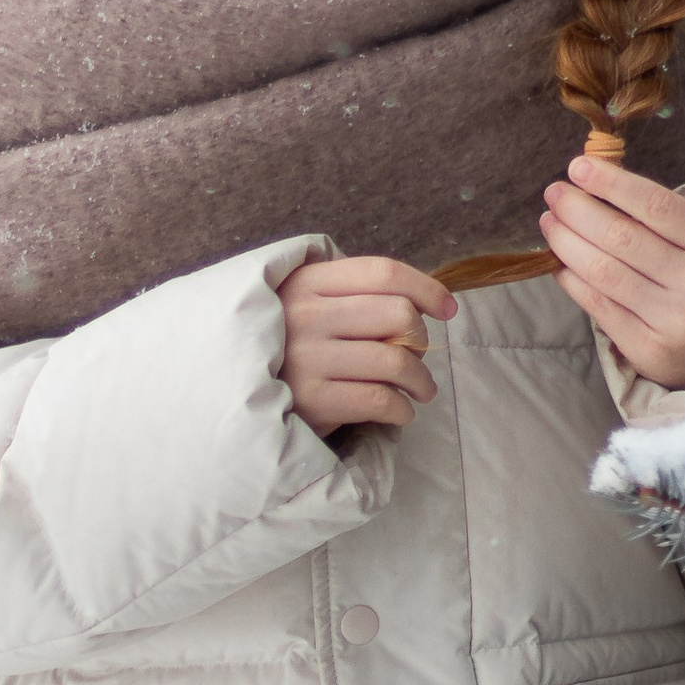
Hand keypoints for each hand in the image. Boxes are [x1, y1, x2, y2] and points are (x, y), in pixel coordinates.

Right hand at [278, 255, 457, 435]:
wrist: (236, 394)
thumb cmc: (289, 345)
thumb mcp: (308, 303)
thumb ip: (354, 294)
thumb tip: (429, 302)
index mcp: (307, 281)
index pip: (383, 272)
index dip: (426, 288)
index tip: (447, 310)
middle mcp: (306, 315)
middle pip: (398, 314)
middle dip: (420, 340)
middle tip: (417, 356)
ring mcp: (307, 358)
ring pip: (396, 361)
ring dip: (421, 381)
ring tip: (420, 390)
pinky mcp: (312, 400)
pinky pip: (381, 400)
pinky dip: (403, 409)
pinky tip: (400, 411)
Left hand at [538, 158, 684, 397]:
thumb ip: (663, 219)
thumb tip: (596, 186)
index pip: (658, 206)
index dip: (612, 184)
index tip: (578, 167)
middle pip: (623, 237)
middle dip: (579, 210)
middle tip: (554, 193)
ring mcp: (674, 321)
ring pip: (604, 271)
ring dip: (567, 242)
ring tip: (550, 223)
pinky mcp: (649, 350)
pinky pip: (598, 305)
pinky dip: (572, 279)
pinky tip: (559, 263)